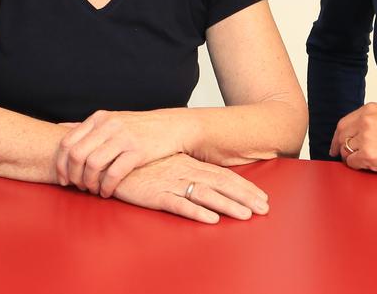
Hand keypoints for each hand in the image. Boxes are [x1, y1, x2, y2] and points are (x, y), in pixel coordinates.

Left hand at [55, 109, 188, 195]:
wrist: (171, 126)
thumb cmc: (138, 128)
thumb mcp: (112, 120)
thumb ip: (88, 126)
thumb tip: (61, 127)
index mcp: (98, 118)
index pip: (67, 142)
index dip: (60, 164)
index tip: (63, 179)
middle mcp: (108, 125)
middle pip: (76, 154)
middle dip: (73, 176)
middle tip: (77, 187)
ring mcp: (123, 137)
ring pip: (93, 164)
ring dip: (89, 183)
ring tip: (93, 190)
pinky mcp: (138, 151)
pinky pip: (114, 173)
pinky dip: (106, 187)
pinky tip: (107, 192)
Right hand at [111, 153, 268, 223]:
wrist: (111, 158)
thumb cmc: (141, 164)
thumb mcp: (168, 164)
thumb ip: (187, 170)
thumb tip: (207, 180)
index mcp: (189, 164)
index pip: (223, 175)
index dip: (245, 186)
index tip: (263, 197)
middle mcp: (184, 171)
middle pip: (221, 184)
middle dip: (245, 197)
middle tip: (265, 209)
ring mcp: (171, 182)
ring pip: (205, 194)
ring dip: (228, 205)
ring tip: (246, 216)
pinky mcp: (155, 194)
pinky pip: (179, 203)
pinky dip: (196, 211)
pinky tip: (211, 219)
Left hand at [330, 102, 376, 179]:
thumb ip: (367, 123)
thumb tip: (346, 135)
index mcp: (370, 110)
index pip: (343, 123)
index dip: (337, 137)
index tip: (335, 146)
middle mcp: (366, 120)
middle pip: (341, 137)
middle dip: (341, 149)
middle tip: (344, 157)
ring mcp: (367, 137)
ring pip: (345, 151)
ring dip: (352, 159)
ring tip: (368, 160)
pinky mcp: (369, 154)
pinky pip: (352, 163)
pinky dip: (359, 167)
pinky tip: (372, 165)